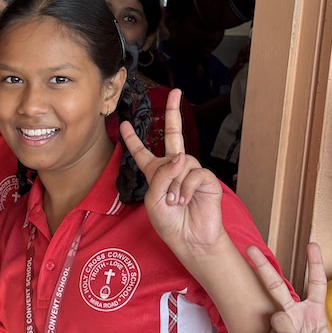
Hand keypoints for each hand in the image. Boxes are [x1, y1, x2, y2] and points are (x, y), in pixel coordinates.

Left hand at [120, 89, 224, 256]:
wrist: (191, 239)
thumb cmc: (170, 223)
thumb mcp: (154, 200)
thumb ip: (161, 176)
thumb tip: (180, 156)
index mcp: (156, 173)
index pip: (142, 153)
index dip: (133, 139)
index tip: (125, 124)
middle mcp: (174, 168)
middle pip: (174, 135)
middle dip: (174, 112)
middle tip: (176, 93)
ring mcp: (191, 171)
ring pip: (180, 163)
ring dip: (175, 185)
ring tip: (176, 202)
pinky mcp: (206, 179)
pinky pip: (194, 173)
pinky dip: (186, 188)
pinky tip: (186, 200)